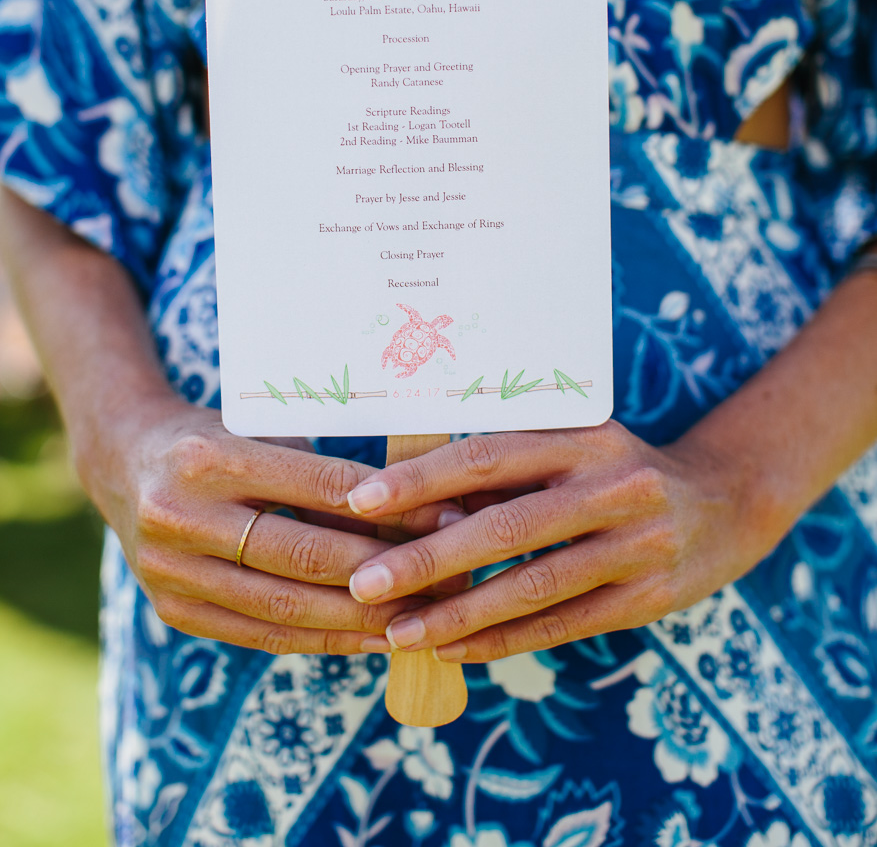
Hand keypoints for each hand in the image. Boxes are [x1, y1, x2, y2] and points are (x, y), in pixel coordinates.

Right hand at [77, 391, 465, 653]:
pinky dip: (321, 639)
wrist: (125, 462)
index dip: (387, 509)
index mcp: (211, 457)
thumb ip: (325, 470)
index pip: (318, 486)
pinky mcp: (172, 610)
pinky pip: (260, 634)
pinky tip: (369, 638)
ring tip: (418, 618)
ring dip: (359, 618)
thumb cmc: (218, 438)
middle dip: (383, 571)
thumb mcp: (264, 431)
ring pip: (284, 606)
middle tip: (445, 578)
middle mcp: (182, 514)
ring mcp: (170, 569)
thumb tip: (418, 506)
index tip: (445, 520)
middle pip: (303, 555)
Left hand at [345, 422, 787, 661]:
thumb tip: (414, 501)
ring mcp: (635, 545)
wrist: (725, 503)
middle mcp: (612, 486)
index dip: (423, 479)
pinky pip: (562, 624)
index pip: (490, 455)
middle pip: (507, 527)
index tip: (362, 500)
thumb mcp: (571, 448)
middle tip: (364, 583)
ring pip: (533, 587)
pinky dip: (503, 640)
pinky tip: (453, 650)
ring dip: (458, 615)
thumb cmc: (616, 469)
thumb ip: (505, 470)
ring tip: (398, 632)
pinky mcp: (647, 599)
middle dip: (428, 559)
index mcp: (583, 437)